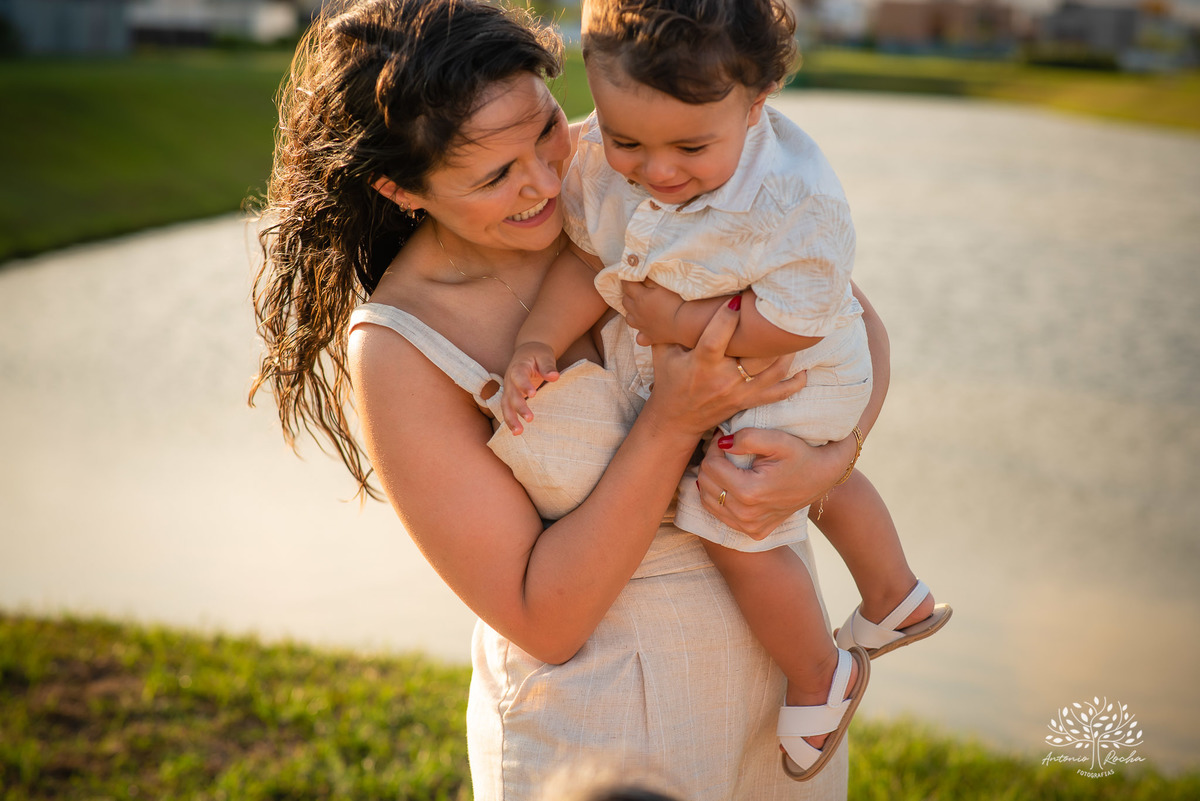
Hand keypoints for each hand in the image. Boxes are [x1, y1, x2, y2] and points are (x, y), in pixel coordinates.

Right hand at [501, 342, 559, 434]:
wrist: (526, 352)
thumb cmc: (537, 354)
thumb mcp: (544, 355)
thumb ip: (548, 366)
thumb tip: (555, 377)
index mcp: (518, 367)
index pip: (518, 376)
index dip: (524, 385)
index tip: (533, 394)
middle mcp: (509, 380)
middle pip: (511, 394)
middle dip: (519, 407)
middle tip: (530, 419)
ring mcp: (508, 389)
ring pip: (505, 405)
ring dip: (510, 419)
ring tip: (518, 432)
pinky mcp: (510, 396)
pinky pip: (507, 409)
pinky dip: (510, 420)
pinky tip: (516, 432)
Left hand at [622, 278, 683, 346]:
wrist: (686, 322)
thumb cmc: (677, 300)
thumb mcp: (662, 284)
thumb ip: (649, 278)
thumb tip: (641, 273)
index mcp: (640, 298)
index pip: (627, 285)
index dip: (627, 278)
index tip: (630, 273)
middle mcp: (637, 312)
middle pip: (625, 301)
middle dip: (628, 293)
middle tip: (636, 289)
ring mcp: (642, 326)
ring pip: (628, 318)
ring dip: (631, 311)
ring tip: (639, 308)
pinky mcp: (650, 337)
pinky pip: (640, 337)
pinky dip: (640, 332)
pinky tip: (645, 329)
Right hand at [644, 297, 805, 438]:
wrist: (676, 421)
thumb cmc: (670, 381)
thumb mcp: (664, 353)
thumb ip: (669, 329)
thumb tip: (670, 296)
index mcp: (702, 364)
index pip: (717, 338)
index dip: (728, 317)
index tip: (738, 297)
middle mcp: (725, 379)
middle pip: (756, 354)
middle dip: (769, 332)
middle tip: (779, 307)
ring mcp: (741, 392)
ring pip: (775, 370)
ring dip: (788, 351)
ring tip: (792, 330)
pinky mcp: (750, 401)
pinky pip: (780, 393)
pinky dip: (796, 382)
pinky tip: (804, 368)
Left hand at [695, 426, 847, 539]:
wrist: (823, 478)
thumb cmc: (801, 455)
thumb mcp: (778, 439)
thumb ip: (748, 437)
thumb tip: (721, 443)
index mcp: (750, 492)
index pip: (710, 466)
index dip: (714, 447)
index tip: (724, 437)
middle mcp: (746, 515)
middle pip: (705, 483)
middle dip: (711, 462)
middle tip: (725, 449)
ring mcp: (749, 527)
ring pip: (707, 500)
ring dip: (712, 480)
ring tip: (726, 464)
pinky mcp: (753, 532)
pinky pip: (720, 514)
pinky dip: (719, 497)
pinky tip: (730, 482)